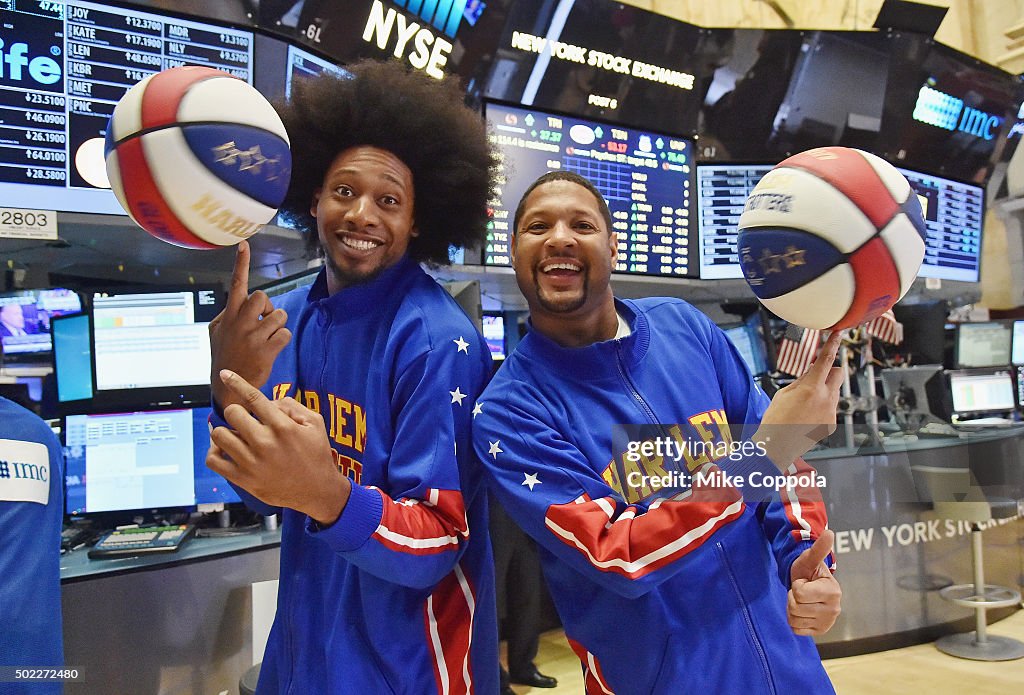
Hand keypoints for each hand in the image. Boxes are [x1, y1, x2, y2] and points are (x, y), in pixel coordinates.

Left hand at [207, 369, 349, 524]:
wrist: (318, 490)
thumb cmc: (317, 454)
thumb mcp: (315, 423)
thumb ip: (291, 406)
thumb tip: (268, 401)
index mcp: (282, 426)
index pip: (252, 397)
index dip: (235, 382)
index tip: (224, 374)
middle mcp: (265, 443)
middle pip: (232, 413)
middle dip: (237, 411)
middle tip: (245, 420)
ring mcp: (251, 462)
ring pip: (219, 435)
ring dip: (225, 430)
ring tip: (236, 435)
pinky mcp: (243, 479)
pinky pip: (213, 460)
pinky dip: (214, 451)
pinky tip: (225, 449)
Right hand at [209, 240, 291, 409]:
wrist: (229, 385)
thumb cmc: (225, 356)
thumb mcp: (216, 333)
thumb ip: (227, 314)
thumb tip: (238, 301)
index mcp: (228, 316)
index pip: (236, 284)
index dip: (241, 264)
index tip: (244, 244)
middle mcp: (240, 323)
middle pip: (264, 297)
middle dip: (268, 307)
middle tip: (262, 322)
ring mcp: (253, 336)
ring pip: (279, 315)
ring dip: (276, 325)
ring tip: (266, 338)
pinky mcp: (266, 350)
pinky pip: (284, 333)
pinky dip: (281, 340)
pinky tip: (271, 349)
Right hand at [755, 331, 843, 468]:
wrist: (776, 446)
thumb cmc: (775, 420)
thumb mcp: (783, 394)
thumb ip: (801, 381)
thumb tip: (812, 374)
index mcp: (811, 388)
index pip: (826, 360)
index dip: (833, 344)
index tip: (838, 333)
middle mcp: (825, 399)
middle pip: (838, 373)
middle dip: (830, 370)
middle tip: (816, 375)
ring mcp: (831, 412)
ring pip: (833, 392)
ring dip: (823, 391)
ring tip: (804, 404)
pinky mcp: (831, 424)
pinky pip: (830, 408)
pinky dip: (821, 407)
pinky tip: (806, 417)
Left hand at [788, 530, 840, 635]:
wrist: (809, 585)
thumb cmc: (808, 570)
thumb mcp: (810, 558)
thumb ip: (819, 548)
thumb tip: (829, 532)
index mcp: (832, 592)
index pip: (800, 593)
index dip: (797, 586)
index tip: (805, 581)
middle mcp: (834, 610)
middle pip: (796, 607)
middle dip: (793, 597)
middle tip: (802, 590)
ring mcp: (827, 622)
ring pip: (794, 619)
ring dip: (792, 608)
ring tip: (802, 600)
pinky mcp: (820, 632)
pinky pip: (796, 629)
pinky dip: (794, 620)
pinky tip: (802, 610)